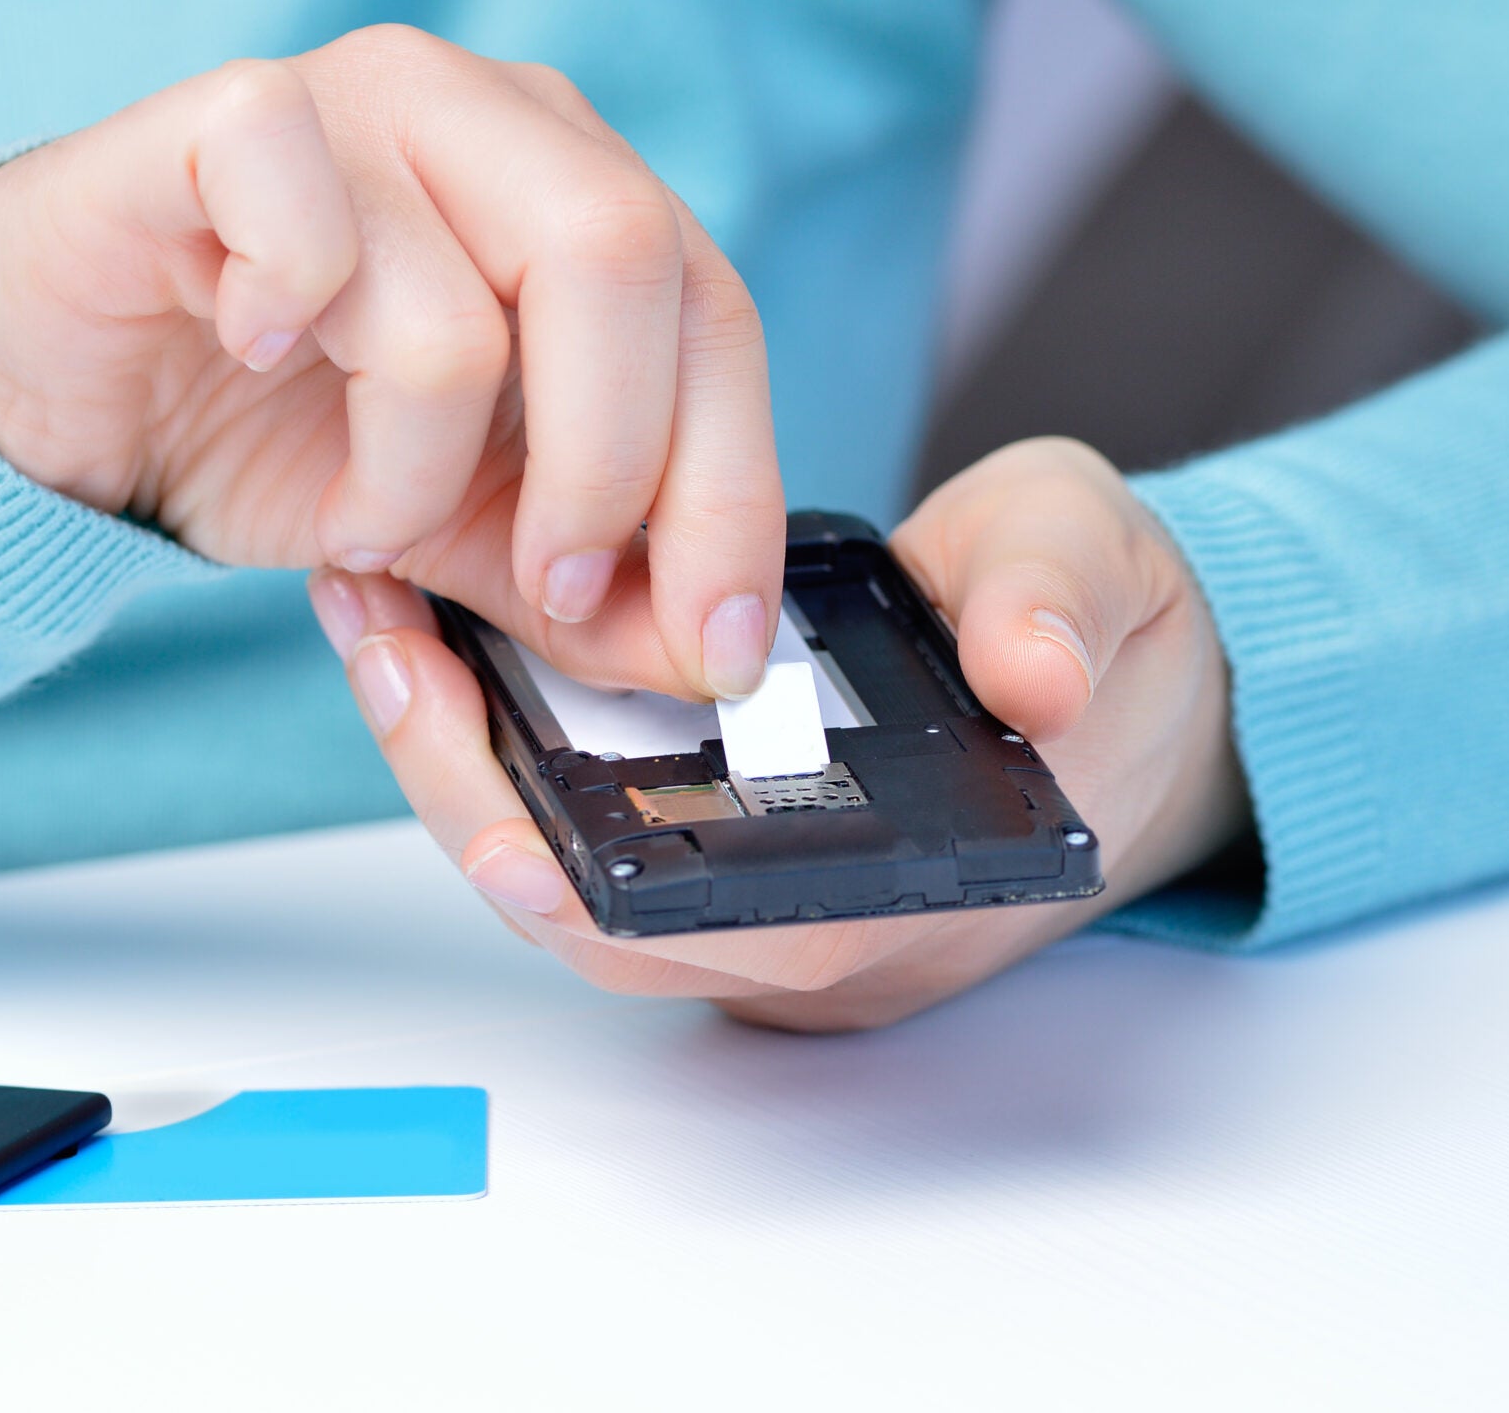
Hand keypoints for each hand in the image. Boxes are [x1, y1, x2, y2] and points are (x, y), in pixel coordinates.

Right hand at [0, 25, 784, 699]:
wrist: (65, 382)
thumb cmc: (271, 422)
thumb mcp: (460, 524)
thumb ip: (581, 584)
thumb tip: (706, 655)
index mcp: (574, 189)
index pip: (713, 316)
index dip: (730, 488)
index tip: (719, 644)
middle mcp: (486, 117)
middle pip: (625, 262)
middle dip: (607, 469)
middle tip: (543, 585)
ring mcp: (354, 100)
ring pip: (455, 304)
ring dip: (411, 470)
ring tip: (354, 518)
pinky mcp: (218, 120)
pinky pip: (300, 224)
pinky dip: (288, 336)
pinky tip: (256, 362)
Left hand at [319, 437, 1246, 1030]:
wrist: (1130, 692)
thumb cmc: (1105, 641)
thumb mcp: (1097, 571)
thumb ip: (1064, 609)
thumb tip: (1038, 676)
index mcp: (908, 895)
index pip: (717, 936)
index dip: (584, 883)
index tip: (475, 785)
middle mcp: (814, 936)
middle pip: (596, 918)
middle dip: (465, 786)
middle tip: (378, 632)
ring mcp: (762, 911)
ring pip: (572, 882)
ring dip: (463, 760)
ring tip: (378, 608)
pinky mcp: (726, 861)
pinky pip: (585, 835)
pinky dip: (502, 745)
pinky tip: (442, 632)